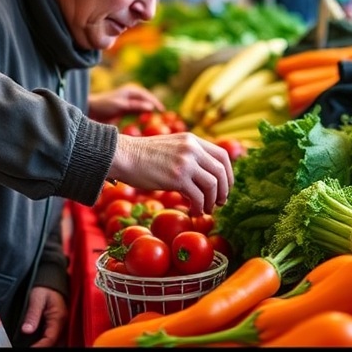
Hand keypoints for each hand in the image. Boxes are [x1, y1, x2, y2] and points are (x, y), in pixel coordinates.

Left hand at [18, 286, 67, 347]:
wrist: (52, 280)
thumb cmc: (45, 287)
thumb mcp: (36, 298)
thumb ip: (32, 315)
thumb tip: (27, 330)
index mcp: (59, 317)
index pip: (50, 338)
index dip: (40, 346)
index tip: (30, 349)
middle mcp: (62, 322)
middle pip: (54, 342)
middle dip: (42, 347)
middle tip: (30, 348)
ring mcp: (61, 324)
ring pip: (55, 340)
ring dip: (45, 344)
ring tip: (33, 346)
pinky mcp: (58, 324)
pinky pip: (54, 336)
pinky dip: (46, 341)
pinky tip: (38, 343)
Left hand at [88, 83, 163, 121]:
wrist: (91, 111)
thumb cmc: (105, 105)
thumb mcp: (122, 105)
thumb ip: (136, 106)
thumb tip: (152, 107)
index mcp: (131, 90)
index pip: (148, 96)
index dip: (156, 103)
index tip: (162, 111)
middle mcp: (132, 95)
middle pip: (147, 101)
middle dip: (154, 107)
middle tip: (162, 117)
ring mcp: (129, 103)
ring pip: (143, 107)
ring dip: (149, 113)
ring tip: (156, 120)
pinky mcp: (126, 110)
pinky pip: (138, 113)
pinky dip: (142, 117)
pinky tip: (145, 122)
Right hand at [107, 132, 232, 216]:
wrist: (123, 156)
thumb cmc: (143, 155)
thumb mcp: (171, 146)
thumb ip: (188, 154)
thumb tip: (204, 173)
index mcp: (192, 140)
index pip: (222, 155)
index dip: (228, 174)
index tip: (225, 187)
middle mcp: (192, 148)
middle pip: (221, 171)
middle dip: (224, 190)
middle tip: (220, 202)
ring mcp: (186, 162)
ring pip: (212, 185)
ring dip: (212, 201)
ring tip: (207, 209)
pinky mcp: (177, 177)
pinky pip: (198, 196)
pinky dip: (200, 207)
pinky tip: (195, 212)